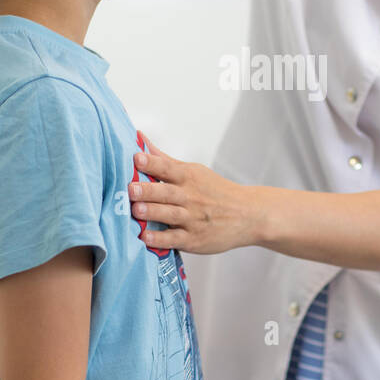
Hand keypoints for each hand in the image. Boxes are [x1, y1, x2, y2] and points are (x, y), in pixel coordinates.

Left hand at [130, 140, 262, 254]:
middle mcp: (191, 197)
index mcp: (189, 178)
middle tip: (131, 189)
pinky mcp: (194, 239)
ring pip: (170, 215)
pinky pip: (175, 239)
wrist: (248, 215)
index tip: (137, 158)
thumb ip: (164, 160)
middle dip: (148, 190)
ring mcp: (192, 219)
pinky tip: (145, 237)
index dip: (152, 163)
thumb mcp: (194, 172)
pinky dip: (160, 238)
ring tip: (136, 210)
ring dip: (152, 212)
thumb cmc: (216, 191)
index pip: (168, 168)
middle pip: (167, 192)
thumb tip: (139, 140)